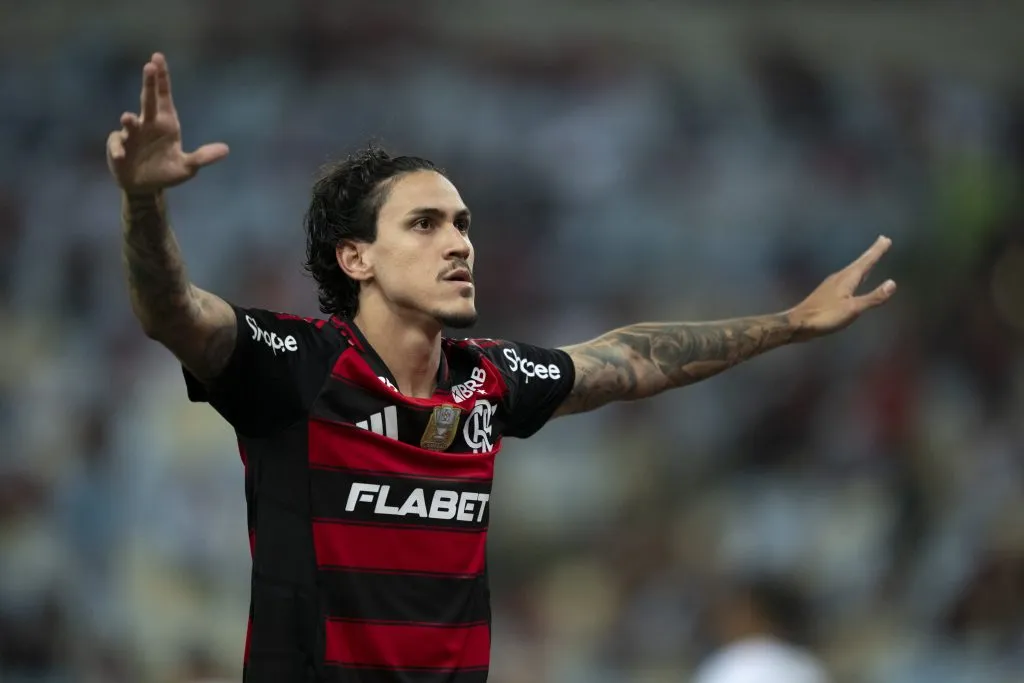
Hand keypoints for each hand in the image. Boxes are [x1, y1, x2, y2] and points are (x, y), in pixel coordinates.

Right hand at [106, 53, 227, 193]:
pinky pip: (117, 146)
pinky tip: (121, 157)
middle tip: (150, 66)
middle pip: (148, 100)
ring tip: (128, 118)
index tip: (158, 58)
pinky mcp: (118, 148)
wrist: (145, 187)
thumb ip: (203, 157)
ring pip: (129, 123)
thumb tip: (226, 150)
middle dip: (149, 83)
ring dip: (129, 121)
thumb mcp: (188, 167)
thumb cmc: (167, 171)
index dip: (162, 78)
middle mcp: (147, 124)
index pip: (164, 96)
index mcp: (165, 123)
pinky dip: (118, 150)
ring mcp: (131, 135)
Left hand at [787, 236, 896, 340]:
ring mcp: (832, 284)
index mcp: (847, 278)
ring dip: (863, 263)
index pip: (866, 262)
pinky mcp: (827, 292)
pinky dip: (855, 274)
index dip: (876, 251)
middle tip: (882, 241)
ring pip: (852, 269)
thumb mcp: (853, 308)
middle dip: (871, 253)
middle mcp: (839, 277)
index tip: (886, 239)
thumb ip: (873, 297)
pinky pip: (846, 278)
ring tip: (870, 258)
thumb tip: (892, 283)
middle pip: (859, 262)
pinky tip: (853, 280)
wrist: (799, 323)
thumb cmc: (826, 315)